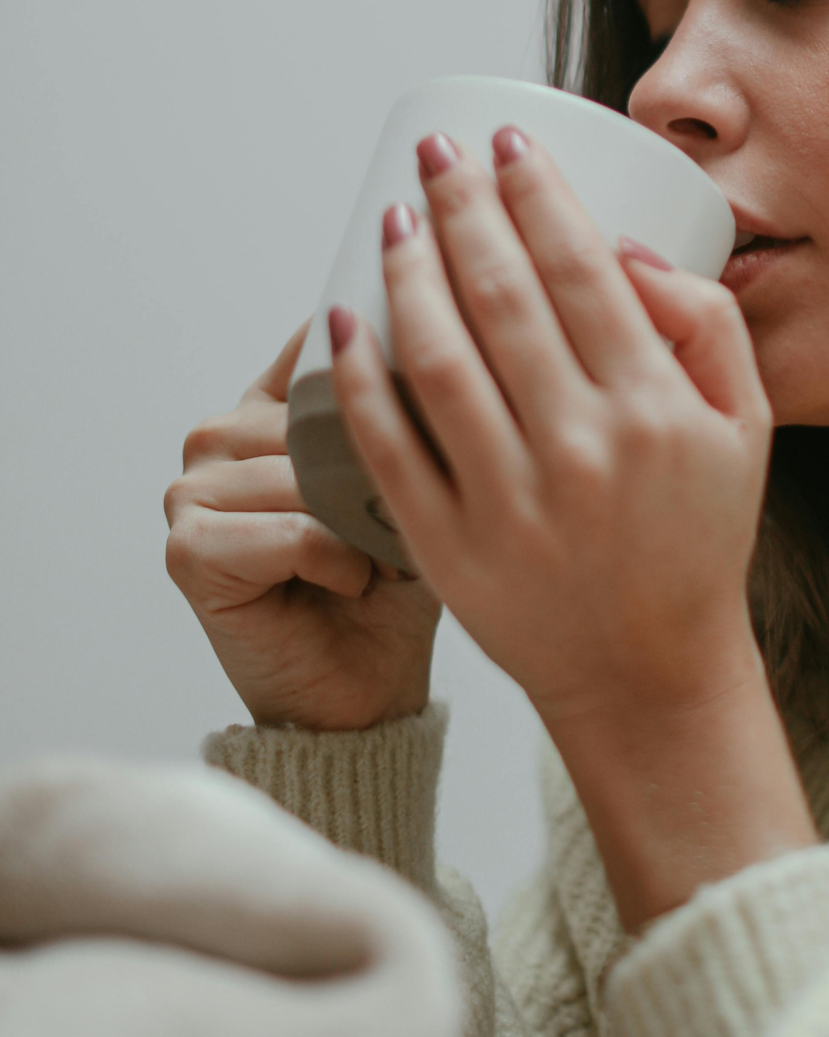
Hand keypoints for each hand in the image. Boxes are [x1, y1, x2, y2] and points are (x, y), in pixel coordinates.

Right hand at [165, 323, 441, 729]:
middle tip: (402, 530)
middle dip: (381, 476)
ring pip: (308, 473)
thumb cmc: (393, 593)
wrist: (368, 694)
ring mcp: (191, 491)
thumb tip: (428, 342)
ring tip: (376, 563)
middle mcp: (220, 435)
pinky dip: (338, 564)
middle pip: (320, 415)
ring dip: (363, 527)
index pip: (322, 344)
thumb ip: (406, 410)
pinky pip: (294, 530)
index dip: (384, 370)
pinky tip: (346, 587)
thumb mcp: (417, 484)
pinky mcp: (188, 549)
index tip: (432, 410)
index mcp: (269, 406)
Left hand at [329, 128, 771, 728]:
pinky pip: (390, 447)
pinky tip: (344, 319)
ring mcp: (508, 504)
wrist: (650, 675)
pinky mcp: (450, 547)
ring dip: (408, 272)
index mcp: (655, 412)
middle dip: (462, 205)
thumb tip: (624, 251)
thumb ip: (709, 327)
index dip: (535, 191)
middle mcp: (581, 452)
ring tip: (396, 218)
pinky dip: (359, 377)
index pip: (581, 270)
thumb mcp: (748, 431)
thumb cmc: (695, 543)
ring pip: (439, 358)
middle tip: (436, 154)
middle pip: (501, 297)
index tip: (506, 141)